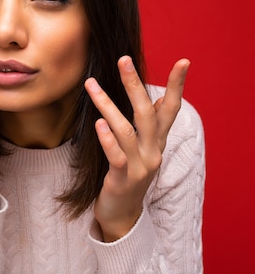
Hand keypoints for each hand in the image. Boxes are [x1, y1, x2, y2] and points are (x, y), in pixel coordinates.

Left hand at [84, 56, 189, 241]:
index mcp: (158, 142)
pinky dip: (107, 139)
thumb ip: (150, 126)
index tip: (184, 61)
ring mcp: (138, 167)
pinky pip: (115, 156)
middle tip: (123, 59)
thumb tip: (158, 98)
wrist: (122, 214)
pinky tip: (98, 123)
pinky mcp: (122, 179)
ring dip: (107, 105)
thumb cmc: (128, 175)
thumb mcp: (144, 149)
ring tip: (91, 84)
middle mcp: (153, 152)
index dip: (177, 86)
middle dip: (135, 85)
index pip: (171, 109)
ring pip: (126, 130)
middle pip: (147, 113)